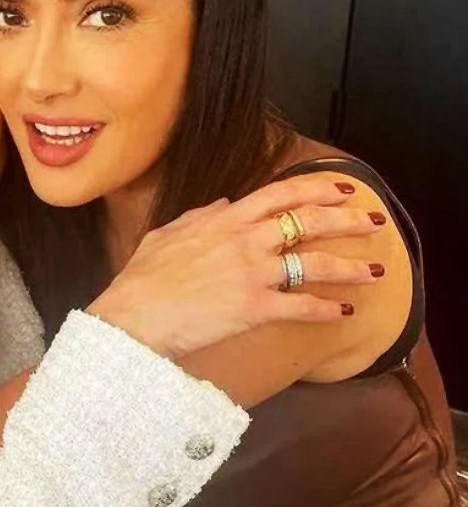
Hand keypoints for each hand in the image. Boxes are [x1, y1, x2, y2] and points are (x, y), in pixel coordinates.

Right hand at [88, 173, 386, 358]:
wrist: (131, 317)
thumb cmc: (141, 280)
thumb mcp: (165, 235)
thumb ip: (197, 216)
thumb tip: (222, 203)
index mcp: (225, 219)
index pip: (282, 194)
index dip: (318, 189)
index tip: (342, 190)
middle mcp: (245, 240)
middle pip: (309, 221)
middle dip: (347, 221)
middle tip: (373, 222)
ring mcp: (252, 273)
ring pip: (315, 264)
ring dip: (350, 267)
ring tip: (375, 271)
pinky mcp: (253, 308)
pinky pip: (300, 306)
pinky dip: (326, 309)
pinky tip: (343, 312)